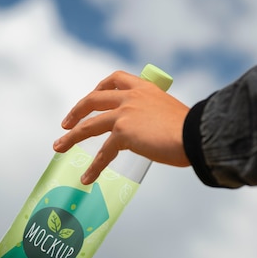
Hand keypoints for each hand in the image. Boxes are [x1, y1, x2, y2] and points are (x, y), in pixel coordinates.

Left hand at [53, 70, 189, 183]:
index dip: (99, 87)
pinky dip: (94, 167)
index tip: (92, 96)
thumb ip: (157, 119)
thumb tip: (158, 134)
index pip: (115, 78)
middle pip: (94, 100)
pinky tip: (87, 179)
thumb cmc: (193, 130)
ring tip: (58, 148)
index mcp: (144, 88)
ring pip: (89, 125)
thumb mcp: (172, 115)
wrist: (198, 135)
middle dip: (76, 111)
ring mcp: (125, 113)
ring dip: (70, 138)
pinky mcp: (123, 132)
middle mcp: (131, 96)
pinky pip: (102, 152)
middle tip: (65, 124)